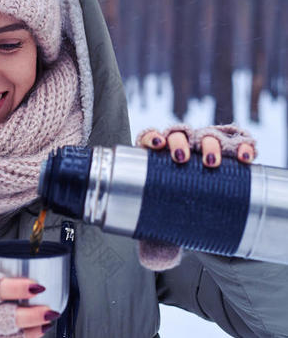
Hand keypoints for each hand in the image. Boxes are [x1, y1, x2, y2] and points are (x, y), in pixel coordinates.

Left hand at [134, 123, 256, 271]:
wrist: (210, 213)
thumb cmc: (180, 214)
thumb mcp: (165, 227)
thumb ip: (156, 242)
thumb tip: (152, 262)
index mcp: (160, 157)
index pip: (151, 138)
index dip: (152, 137)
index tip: (156, 145)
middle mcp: (184, 147)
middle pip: (179, 134)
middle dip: (179, 142)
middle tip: (181, 158)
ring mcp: (208, 146)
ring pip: (208, 135)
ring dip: (210, 144)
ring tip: (212, 162)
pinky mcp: (233, 152)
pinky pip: (239, 142)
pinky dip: (243, 146)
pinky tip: (245, 158)